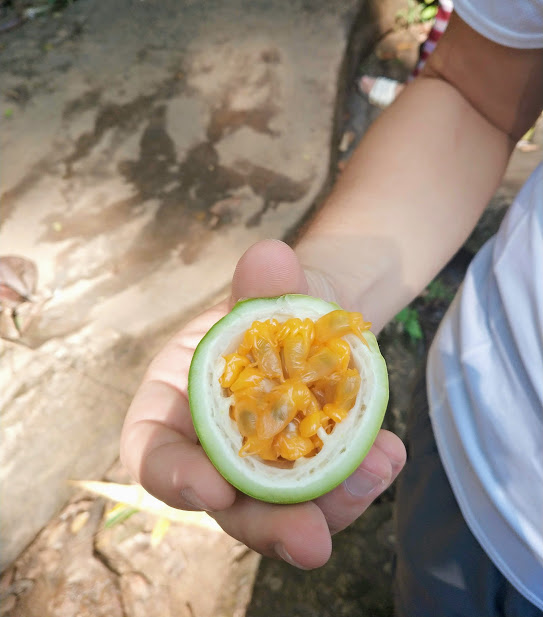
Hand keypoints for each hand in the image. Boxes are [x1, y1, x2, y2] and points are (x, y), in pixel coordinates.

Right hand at [120, 239, 405, 568]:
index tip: (212, 489)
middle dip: (267, 525)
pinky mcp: (307, 472)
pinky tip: (387, 454)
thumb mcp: (262, 294)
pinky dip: (358, 478)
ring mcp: (262, 467)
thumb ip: (260, 286)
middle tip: (311, 541)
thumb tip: (270, 256)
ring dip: (331, 504)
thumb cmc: (267, 309)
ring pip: (285, 508)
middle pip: (226, 504)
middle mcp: (212, 448)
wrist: (312, 323)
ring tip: (376, 469)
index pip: (153, 453)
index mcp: (174, 406)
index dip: (173, 478)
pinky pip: (328, 489)